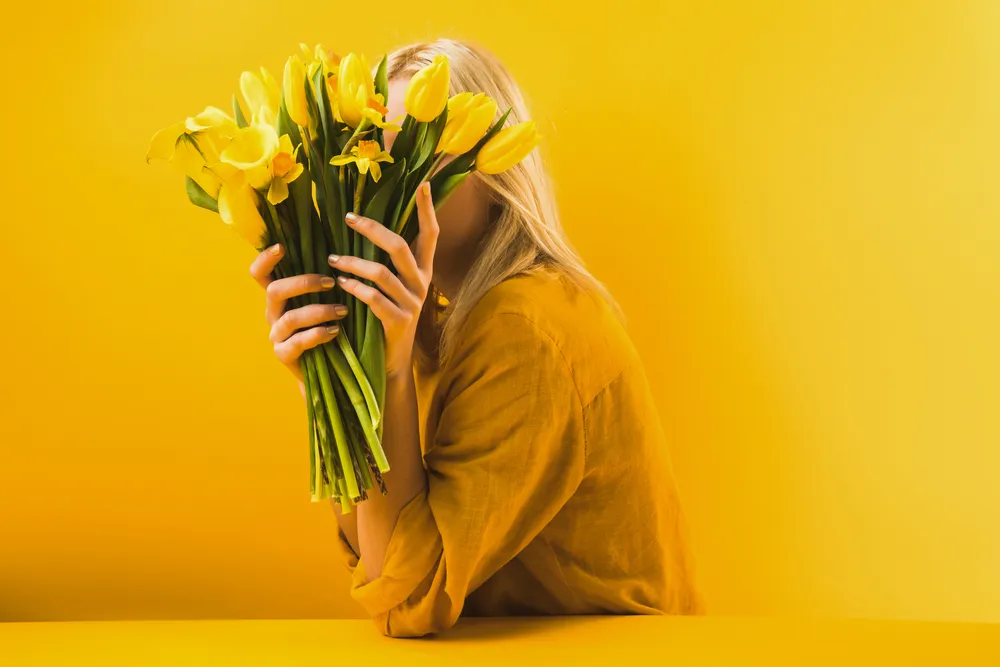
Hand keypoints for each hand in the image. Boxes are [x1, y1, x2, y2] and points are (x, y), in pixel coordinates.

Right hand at [249, 244, 348, 394]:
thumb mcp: (320, 301)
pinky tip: (335, 331)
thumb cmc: (326, 325)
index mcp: (278, 296)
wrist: (326, 368)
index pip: (259, 274)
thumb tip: (338, 255)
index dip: (264, 259)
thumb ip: (321, 282)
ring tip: (342, 311)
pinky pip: (297, 342)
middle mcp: (273, 313)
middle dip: (303, 283)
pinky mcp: (284, 354)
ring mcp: (276, 335)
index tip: (281, 246)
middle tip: (331, 282)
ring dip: (319, 311)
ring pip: (290, 318)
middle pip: (275, 291)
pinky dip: (317, 335)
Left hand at [329, 181, 438, 377]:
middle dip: (372, 230)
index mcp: (423, 271)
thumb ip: (386, 262)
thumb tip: (364, 227)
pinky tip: (340, 284)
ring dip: (353, 263)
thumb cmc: (386, 318)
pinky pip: (374, 299)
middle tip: (347, 219)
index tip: (422, 183)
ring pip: (382, 273)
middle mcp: (422, 284)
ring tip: (331, 259)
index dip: (427, 210)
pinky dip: (355, 289)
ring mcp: (412, 304)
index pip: (430, 235)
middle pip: (400, 247)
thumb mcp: (393, 288)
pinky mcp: (398, 323)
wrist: (391, 362)